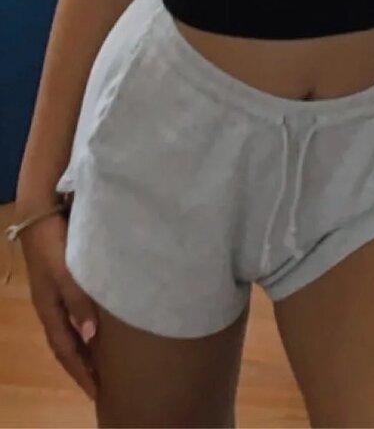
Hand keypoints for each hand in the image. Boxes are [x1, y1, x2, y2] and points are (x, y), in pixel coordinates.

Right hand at [19, 210, 97, 399]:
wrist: (39, 210)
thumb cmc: (52, 243)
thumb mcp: (65, 273)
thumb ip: (78, 301)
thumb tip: (91, 336)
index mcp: (48, 309)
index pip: (65, 350)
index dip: (81, 371)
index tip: (98, 393)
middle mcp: (51, 304)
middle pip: (67, 342)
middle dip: (82, 364)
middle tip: (103, 383)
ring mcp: (55, 290)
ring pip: (71, 327)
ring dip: (85, 346)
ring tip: (104, 359)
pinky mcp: (63, 275)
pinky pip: (75, 310)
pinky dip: (86, 323)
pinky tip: (101, 322)